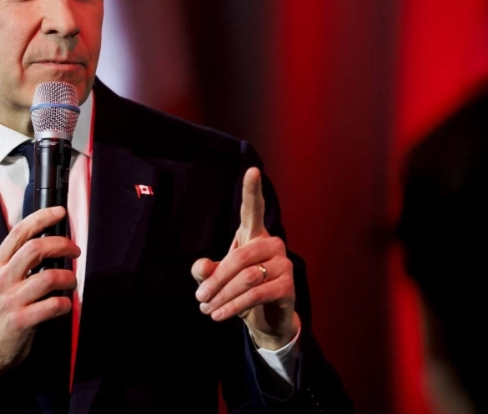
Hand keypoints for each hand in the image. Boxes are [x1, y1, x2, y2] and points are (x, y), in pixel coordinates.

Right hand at [0, 206, 79, 391]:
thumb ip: (14, 263)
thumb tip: (44, 243)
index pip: (18, 232)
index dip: (41, 218)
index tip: (59, 213)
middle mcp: (1, 279)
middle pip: (35, 248)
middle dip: (61, 244)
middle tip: (74, 250)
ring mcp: (10, 300)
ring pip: (48, 277)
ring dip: (67, 277)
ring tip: (70, 283)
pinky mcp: (21, 321)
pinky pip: (53, 305)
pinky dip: (65, 303)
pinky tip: (64, 304)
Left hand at [191, 167, 299, 349]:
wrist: (265, 317)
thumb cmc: (239, 288)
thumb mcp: (215, 278)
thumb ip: (204, 270)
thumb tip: (202, 269)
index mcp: (254, 234)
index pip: (253, 209)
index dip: (252, 190)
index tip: (252, 170)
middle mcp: (272, 243)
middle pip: (238, 257)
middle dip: (215, 280)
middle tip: (198, 298)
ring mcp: (283, 263)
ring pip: (247, 278)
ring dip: (222, 296)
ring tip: (206, 309)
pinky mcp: (288, 286)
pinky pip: (256, 294)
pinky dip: (234, 306)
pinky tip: (220, 315)